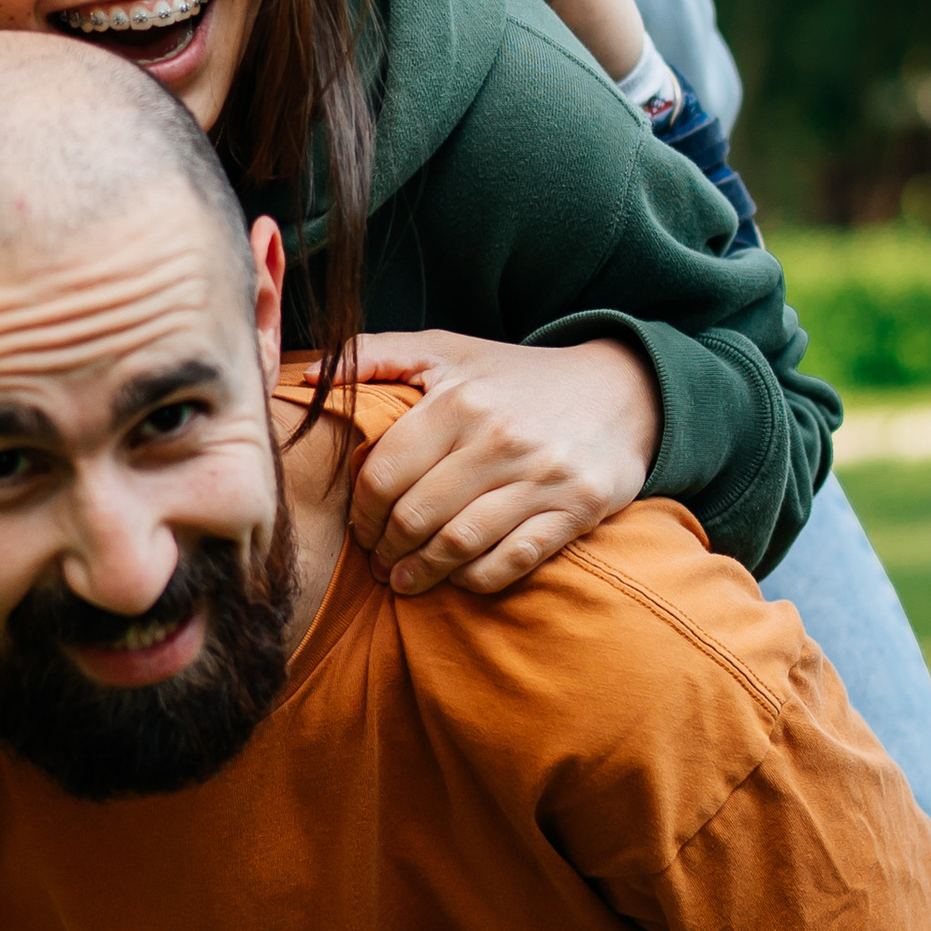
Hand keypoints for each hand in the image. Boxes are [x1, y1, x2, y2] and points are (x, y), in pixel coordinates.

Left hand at [345, 327, 658, 594]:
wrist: (620, 389)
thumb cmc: (515, 376)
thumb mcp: (447, 350)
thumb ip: (375, 353)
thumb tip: (310, 377)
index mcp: (458, 401)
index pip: (383, 475)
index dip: (360, 513)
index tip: (359, 528)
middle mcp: (498, 438)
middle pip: (415, 515)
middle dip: (386, 549)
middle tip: (377, 562)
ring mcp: (541, 476)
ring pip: (458, 544)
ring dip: (422, 573)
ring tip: (404, 580)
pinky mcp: (576, 508)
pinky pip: (511, 561)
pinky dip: (475, 579)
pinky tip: (458, 579)